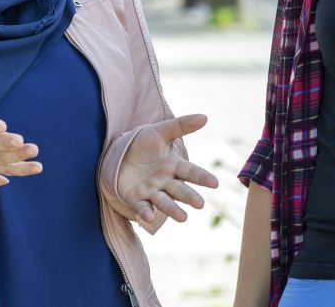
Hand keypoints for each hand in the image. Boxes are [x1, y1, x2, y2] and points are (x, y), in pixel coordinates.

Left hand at [116, 114, 218, 229]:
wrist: (119, 154)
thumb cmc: (144, 143)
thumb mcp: (160, 131)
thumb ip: (181, 125)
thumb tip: (205, 117)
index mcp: (174, 165)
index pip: (191, 171)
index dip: (202, 177)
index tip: (215, 184)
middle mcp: (166, 181)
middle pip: (180, 190)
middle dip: (189, 196)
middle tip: (200, 204)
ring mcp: (151, 191)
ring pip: (164, 202)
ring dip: (173, 210)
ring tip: (183, 218)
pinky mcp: (136, 199)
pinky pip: (142, 206)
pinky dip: (146, 212)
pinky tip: (149, 217)